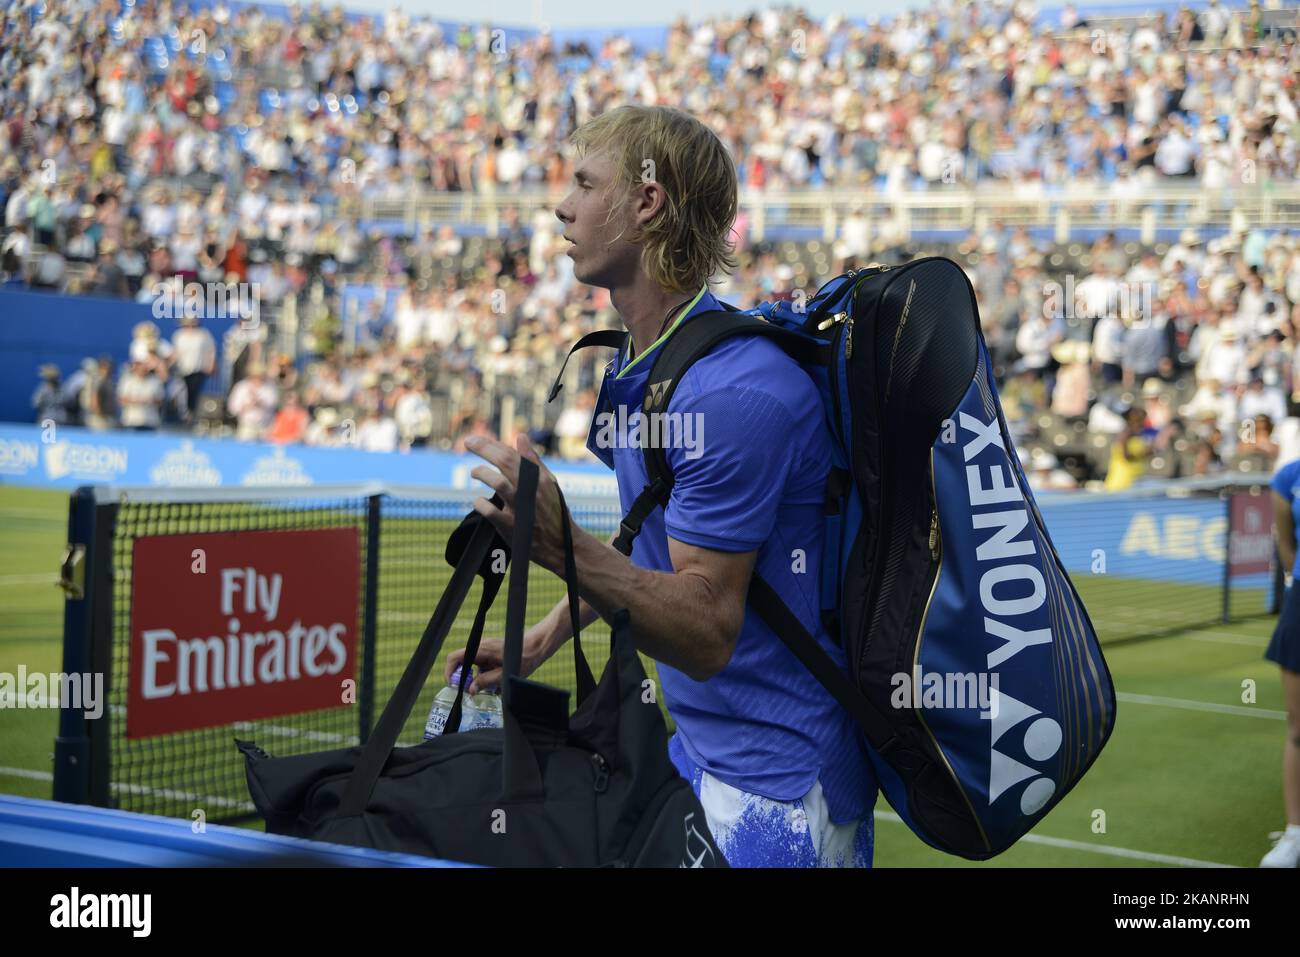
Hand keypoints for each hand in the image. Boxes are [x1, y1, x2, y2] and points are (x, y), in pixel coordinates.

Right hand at [444, 623, 550, 692]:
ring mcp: (484, 650)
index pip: (454, 657)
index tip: (453, 686)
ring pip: (471, 666)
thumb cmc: (523, 658)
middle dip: (462, 679)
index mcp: (481, 650)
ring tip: (487, 689)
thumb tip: (470, 690)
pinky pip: (480, 666)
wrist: (536, 647)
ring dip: (475, 678)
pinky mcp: (490, 654)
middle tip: (470, 692)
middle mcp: (480, 648)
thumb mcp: (504, 675)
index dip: (449, 672)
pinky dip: (483, 675)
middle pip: (460, 663)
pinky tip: (494, 683)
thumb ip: (486, 682)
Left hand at [464, 433, 568, 575]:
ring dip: (482, 473)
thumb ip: (534, 461)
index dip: (492, 445)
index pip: (513, 455)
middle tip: (468, 442)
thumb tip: (521, 437)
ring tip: (474, 472)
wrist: (561, 546)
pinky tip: (478, 501)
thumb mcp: (549, 485)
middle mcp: (531, 491)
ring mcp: (521, 509)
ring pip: (499, 483)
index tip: (476, 440)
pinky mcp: (510, 527)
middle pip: (505, 462)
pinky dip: (480, 504)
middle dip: (483, 449)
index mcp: (540, 479)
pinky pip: (490, 511)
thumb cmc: (553, 513)